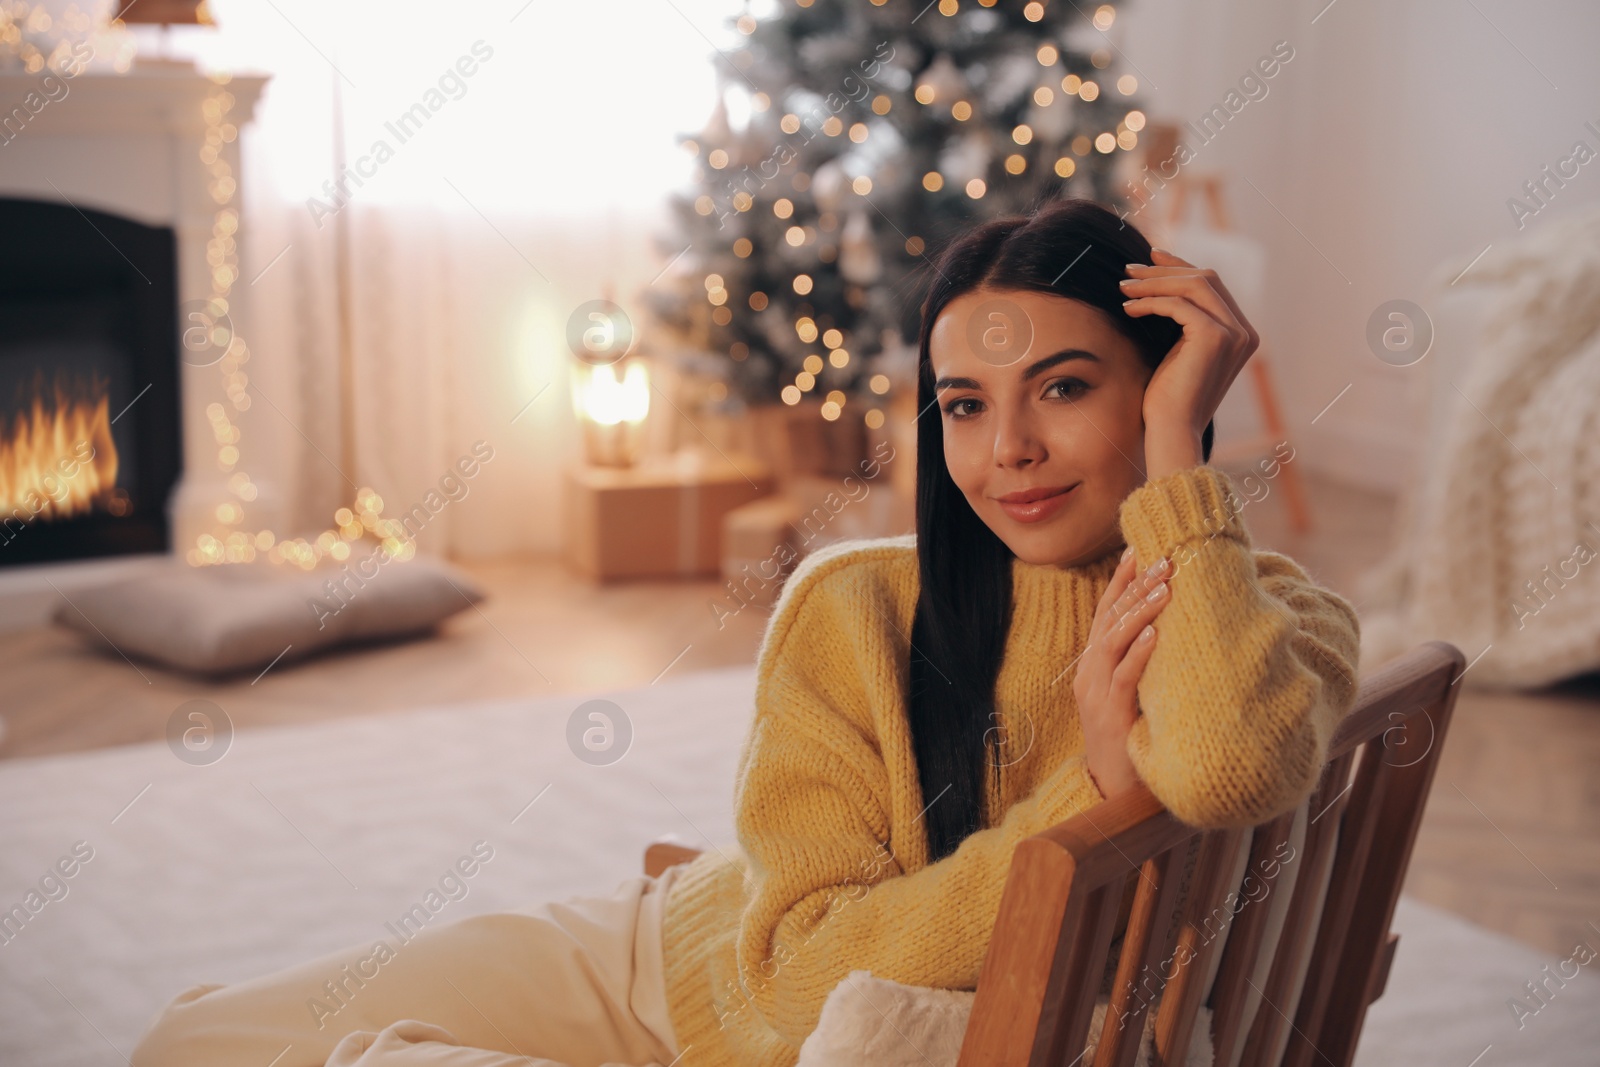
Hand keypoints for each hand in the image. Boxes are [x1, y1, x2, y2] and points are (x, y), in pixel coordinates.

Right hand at [1072, 547, 1173, 799]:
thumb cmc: (1131, 741)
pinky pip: (1123, 678)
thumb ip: (1139, 665)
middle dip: (1136, 586)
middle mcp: (1089, 673)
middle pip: (1109, 619)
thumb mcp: (1131, 695)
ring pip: (1114, 642)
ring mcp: (1095, 694)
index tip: (1139, 550)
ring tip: (1164, 588)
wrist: (1111, 793)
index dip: (1120, 581)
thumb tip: (1169, 630)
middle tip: (1163, 559)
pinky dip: (1137, 654)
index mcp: (1093, 665)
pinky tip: (1154, 635)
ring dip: (1140, 611)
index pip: (1105, 613)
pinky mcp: (1109, 716)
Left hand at [1119, 248, 1259, 479]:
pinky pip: (1179, 305)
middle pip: (1205, 278)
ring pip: (1193, 285)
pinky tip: (1128, 308)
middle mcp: (1244, 332)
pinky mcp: (1214, 337)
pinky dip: (1151, 301)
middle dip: (1165, 269)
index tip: (1149, 258)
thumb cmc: (1168, 399)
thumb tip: (1158, 285)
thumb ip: (1181, 321)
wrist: (1172, 432)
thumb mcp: (1177, 352)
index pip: (1212, 285)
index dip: (1180, 266)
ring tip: (1123, 286)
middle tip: (1129, 269)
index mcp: (1241, 334)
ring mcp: (1234, 333)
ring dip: (1154, 282)